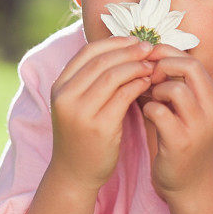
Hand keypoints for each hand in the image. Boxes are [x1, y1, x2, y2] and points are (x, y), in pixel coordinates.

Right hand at [49, 35, 153, 191]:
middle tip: (150, 48)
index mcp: (59, 86)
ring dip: (136, 67)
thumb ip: (92, 80)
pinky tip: (148, 83)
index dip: (115, 42)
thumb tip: (122, 49)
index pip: (88, 52)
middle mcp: (66, 97)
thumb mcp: (78, 104)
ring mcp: (81, 112)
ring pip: (113, 76)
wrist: (75, 173)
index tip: (135, 40)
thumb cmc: (83, 135)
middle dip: (129, 51)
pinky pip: (123, 96)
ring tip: (152, 66)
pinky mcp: (99, 127)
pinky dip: (138, 85)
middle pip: (102, 61)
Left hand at [140, 43, 212, 196]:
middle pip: (190, 67)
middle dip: (163, 64)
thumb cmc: (181, 141)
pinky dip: (148, 108)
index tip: (147, 58)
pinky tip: (145, 113)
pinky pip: (160, 112)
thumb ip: (173, 85)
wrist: (189, 184)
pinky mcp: (182, 142)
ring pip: (176, 88)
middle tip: (147, 75)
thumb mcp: (185, 110)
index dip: (167, 54)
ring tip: (149, 98)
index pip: (193, 61)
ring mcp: (199, 126)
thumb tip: (146, 56)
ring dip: (155, 88)